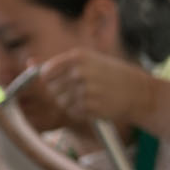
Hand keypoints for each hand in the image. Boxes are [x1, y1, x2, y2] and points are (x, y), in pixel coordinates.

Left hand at [36, 50, 165, 129]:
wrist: (139, 92)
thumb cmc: (111, 75)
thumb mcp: (88, 61)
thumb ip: (58, 63)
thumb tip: (29, 62)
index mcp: (78, 57)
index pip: (46, 72)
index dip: (50, 80)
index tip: (60, 81)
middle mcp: (80, 72)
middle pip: (52, 88)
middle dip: (61, 92)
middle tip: (80, 90)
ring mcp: (85, 90)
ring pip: (61, 102)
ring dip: (70, 102)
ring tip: (89, 97)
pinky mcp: (90, 107)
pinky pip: (72, 112)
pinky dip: (80, 111)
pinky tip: (94, 105)